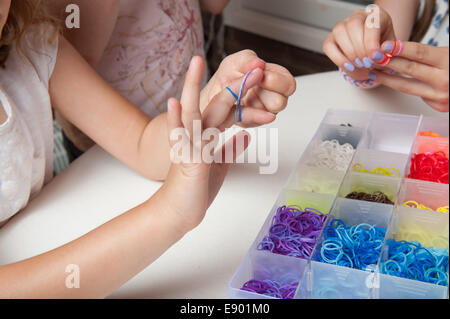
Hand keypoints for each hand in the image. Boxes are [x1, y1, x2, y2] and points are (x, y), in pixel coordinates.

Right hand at [161, 56, 250, 233]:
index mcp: (206, 136)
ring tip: (197, 64)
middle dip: (234, 85)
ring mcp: (188, 146)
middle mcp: (195, 136)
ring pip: (194, 112)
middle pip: (213, 103)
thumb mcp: (220, 166)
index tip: (257, 78)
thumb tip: (244, 135)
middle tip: (252, 67)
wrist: (176, 213)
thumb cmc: (195, 190)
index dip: (242, 93)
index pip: (226, 108)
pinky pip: (180, 139)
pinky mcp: (184, 161)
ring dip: (197, 88)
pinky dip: (176, 121)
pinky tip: (175, 103)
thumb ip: (230, 149)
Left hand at [201, 50, 295, 127]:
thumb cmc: (229, 76)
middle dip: (265, 93)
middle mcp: (272, 98)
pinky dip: (240, 111)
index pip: (288, 84)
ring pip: (267, 114)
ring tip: (238, 92)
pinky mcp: (251, 122)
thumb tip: (259, 63)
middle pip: (281, 102)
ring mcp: (263, 112)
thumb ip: (248, 60)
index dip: (277, 80)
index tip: (263, 75)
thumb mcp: (236, 62)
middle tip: (251, 86)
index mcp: (275, 79)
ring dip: (251, 102)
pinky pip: (251, 120)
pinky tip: (234, 102)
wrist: (214, 93)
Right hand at [323, 7, 396, 80]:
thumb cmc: (382, 48)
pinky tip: (350, 67)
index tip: (375, 57)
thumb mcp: (390, 49)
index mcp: (375, 15)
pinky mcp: (331, 38)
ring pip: (339, 33)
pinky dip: (339, 59)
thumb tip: (378, 57)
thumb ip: (387, 52)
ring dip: (350, 54)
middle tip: (368, 64)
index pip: (370, 24)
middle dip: (360, 49)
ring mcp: (341, 26)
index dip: (371, 42)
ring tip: (360, 66)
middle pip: (353, 26)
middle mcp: (356, 17)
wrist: (373, 52)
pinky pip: (328, 46)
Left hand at [369, 41, 448, 112]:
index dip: (400, 48)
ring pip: (407, 87)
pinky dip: (411, 89)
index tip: (385, 46)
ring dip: (388, 79)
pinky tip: (401, 84)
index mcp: (449, 62)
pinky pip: (419, 96)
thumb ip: (428, 56)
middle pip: (410, 70)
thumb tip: (399, 54)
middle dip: (388, 63)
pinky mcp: (439, 106)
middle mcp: (444, 80)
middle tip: (373, 59)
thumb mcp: (448, 54)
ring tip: (376, 73)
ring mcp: (441, 96)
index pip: (420, 53)